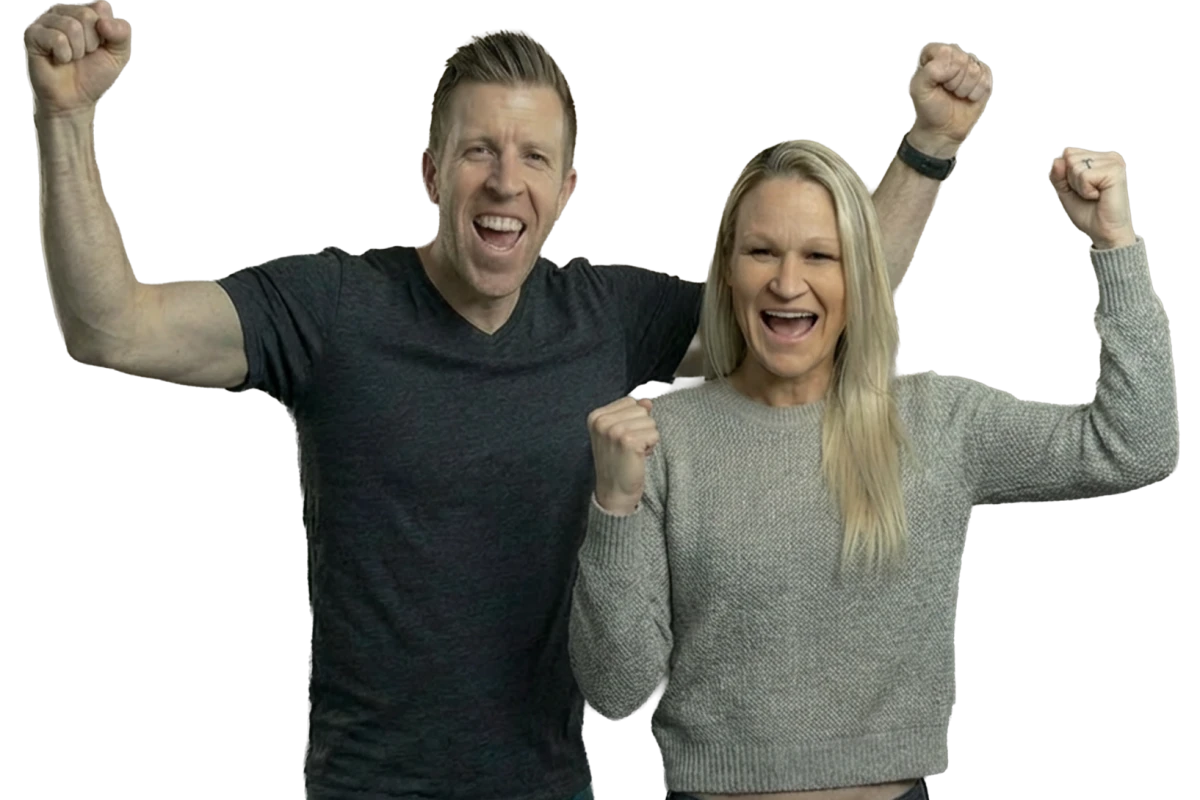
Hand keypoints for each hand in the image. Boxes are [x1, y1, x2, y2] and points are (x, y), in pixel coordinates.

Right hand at [24, 1, 132, 118]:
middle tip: (83, 55)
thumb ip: (123, 34)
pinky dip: (64, 55)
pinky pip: (56, 38)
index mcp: (84, 12)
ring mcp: (45, 21)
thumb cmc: (94, 75)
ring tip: (71, 58)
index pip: (101, 7)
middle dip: (92, 43)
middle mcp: (63, 12)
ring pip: (72, 26)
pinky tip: (58, 60)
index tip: (99, 48)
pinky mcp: (32, 34)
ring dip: (77, 51)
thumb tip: (103, 22)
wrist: (75, 100)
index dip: (106, 34)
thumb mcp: (119, 55)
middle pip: (87, 15)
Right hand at [587, 396, 658, 515]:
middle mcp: (602, 421)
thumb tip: (647, 400)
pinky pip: (654, 434)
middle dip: (641, 428)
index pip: (630, 401)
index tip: (623, 438)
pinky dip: (651, 446)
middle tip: (629, 447)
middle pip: (641, 410)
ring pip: (650, 421)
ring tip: (633, 452)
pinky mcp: (628, 441)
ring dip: (647, 438)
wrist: (614, 491)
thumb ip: (632, 413)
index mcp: (596, 416)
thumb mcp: (619, 432)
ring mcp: (614, 430)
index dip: (633, 420)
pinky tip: (638, 457)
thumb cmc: (617, 461)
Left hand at [906, 42, 993, 158]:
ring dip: (964, 89)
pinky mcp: (983, 74)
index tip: (936, 83)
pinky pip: (986, 78)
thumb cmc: (929, 108)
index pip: (945, 51)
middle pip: (962, 59)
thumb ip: (929, 71)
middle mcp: (952, 55)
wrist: (943, 129)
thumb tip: (952, 65)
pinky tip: (967, 96)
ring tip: (955, 94)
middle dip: (954, 81)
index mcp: (933, 54)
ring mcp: (969, 64)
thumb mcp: (918, 89)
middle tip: (946, 91)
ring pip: (974, 70)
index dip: (943, 71)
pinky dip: (976, 93)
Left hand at [1049, 147, 1136, 249]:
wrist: (1104, 232)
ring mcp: (1114, 162)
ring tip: (1095, 195)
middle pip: (1069, 156)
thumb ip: (1057, 174)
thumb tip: (1058, 160)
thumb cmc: (1088, 212)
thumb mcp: (1065, 191)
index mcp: (1099, 157)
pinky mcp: (1116, 171)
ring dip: (1079, 187)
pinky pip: (1084, 176)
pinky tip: (1099, 196)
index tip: (1080, 188)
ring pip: (1075, 166)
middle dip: (1071, 180)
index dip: (1065, 174)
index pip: (1067, 153)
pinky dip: (1086, 191)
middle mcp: (1109, 156)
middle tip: (1089, 193)